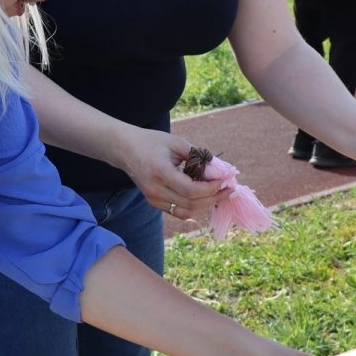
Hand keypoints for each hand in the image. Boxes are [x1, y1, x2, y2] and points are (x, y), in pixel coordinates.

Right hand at [113, 126, 228, 221]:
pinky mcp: (155, 202)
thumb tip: (220, 168)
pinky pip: (179, 212)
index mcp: (160, 173)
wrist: (125, 150)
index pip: (191, 190)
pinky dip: (196, 207)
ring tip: (221, 195)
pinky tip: (207, 197)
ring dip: (207, 205)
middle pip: (192, 204)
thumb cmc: (151, 142)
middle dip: (215, 198)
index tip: (225, 179)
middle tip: (231, 190)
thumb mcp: (175, 142)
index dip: (212, 188)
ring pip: (187, 212)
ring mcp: (154, 199)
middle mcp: (156, 190)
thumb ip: (197, 155)